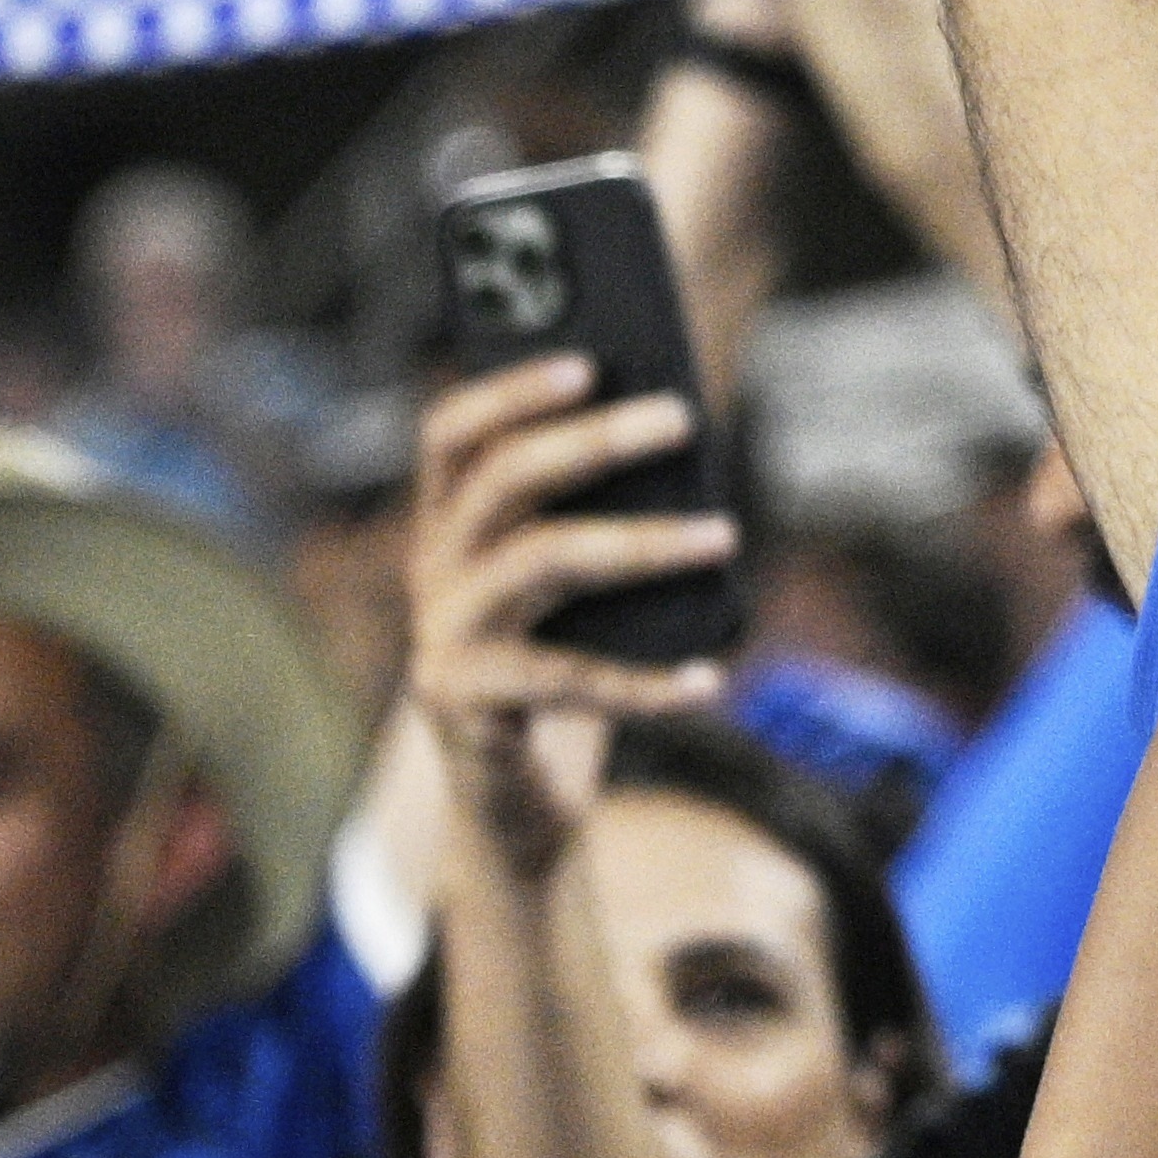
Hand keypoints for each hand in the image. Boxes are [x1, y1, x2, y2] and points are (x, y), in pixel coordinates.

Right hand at [406, 349, 734, 874]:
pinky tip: (709, 678)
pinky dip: (647, 682)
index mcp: (448, 524)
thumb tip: (683, 448)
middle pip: (505, 481)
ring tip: (724, 533)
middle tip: (682, 416)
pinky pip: (570, 682)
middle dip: (595, 441)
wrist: (507, 796)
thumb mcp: (567, 584)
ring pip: (544, 562)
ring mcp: (446, 638)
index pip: (452, 433)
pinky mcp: (469, 707)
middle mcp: (433, 571)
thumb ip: (596, 517)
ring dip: (643, 542)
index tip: (588, 361)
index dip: (511, 391)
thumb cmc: (553, 662)